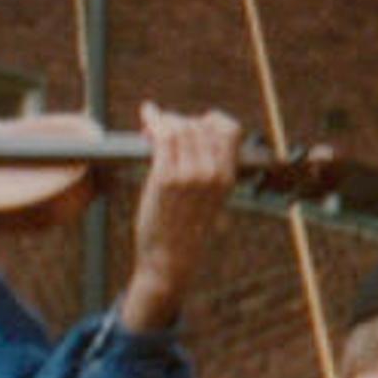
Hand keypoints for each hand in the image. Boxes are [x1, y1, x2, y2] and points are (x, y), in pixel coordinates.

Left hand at [112, 104, 247, 332]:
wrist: (170, 258)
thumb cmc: (184, 228)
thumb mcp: (210, 198)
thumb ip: (208, 167)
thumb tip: (189, 131)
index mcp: (228, 177)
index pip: (230, 129)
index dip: (210, 120)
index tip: (193, 123)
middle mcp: (213, 173)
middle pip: (200, 124)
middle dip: (179, 120)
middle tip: (162, 127)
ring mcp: (190, 175)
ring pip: (180, 126)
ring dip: (163, 121)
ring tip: (151, 128)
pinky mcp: (166, 178)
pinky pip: (163, 137)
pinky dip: (153, 122)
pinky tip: (146, 119)